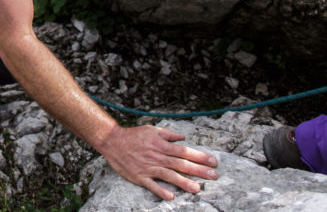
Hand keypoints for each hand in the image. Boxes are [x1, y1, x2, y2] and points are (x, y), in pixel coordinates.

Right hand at [99, 125, 217, 200]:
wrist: (112, 141)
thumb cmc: (134, 135)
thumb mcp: (151, 129)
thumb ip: (168, 134)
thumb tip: (183, 138)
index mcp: (161, 145)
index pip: (184, 151)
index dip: (200, 156)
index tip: (213, 161)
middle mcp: (157, 156)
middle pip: (180, 164)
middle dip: (198, 170)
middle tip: (214, 176)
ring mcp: (148, 167)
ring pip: (169, 175)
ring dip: (183, 182)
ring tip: (197, 189)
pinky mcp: (139, 176)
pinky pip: (151, 185)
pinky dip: (160, 190)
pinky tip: (170, 196)